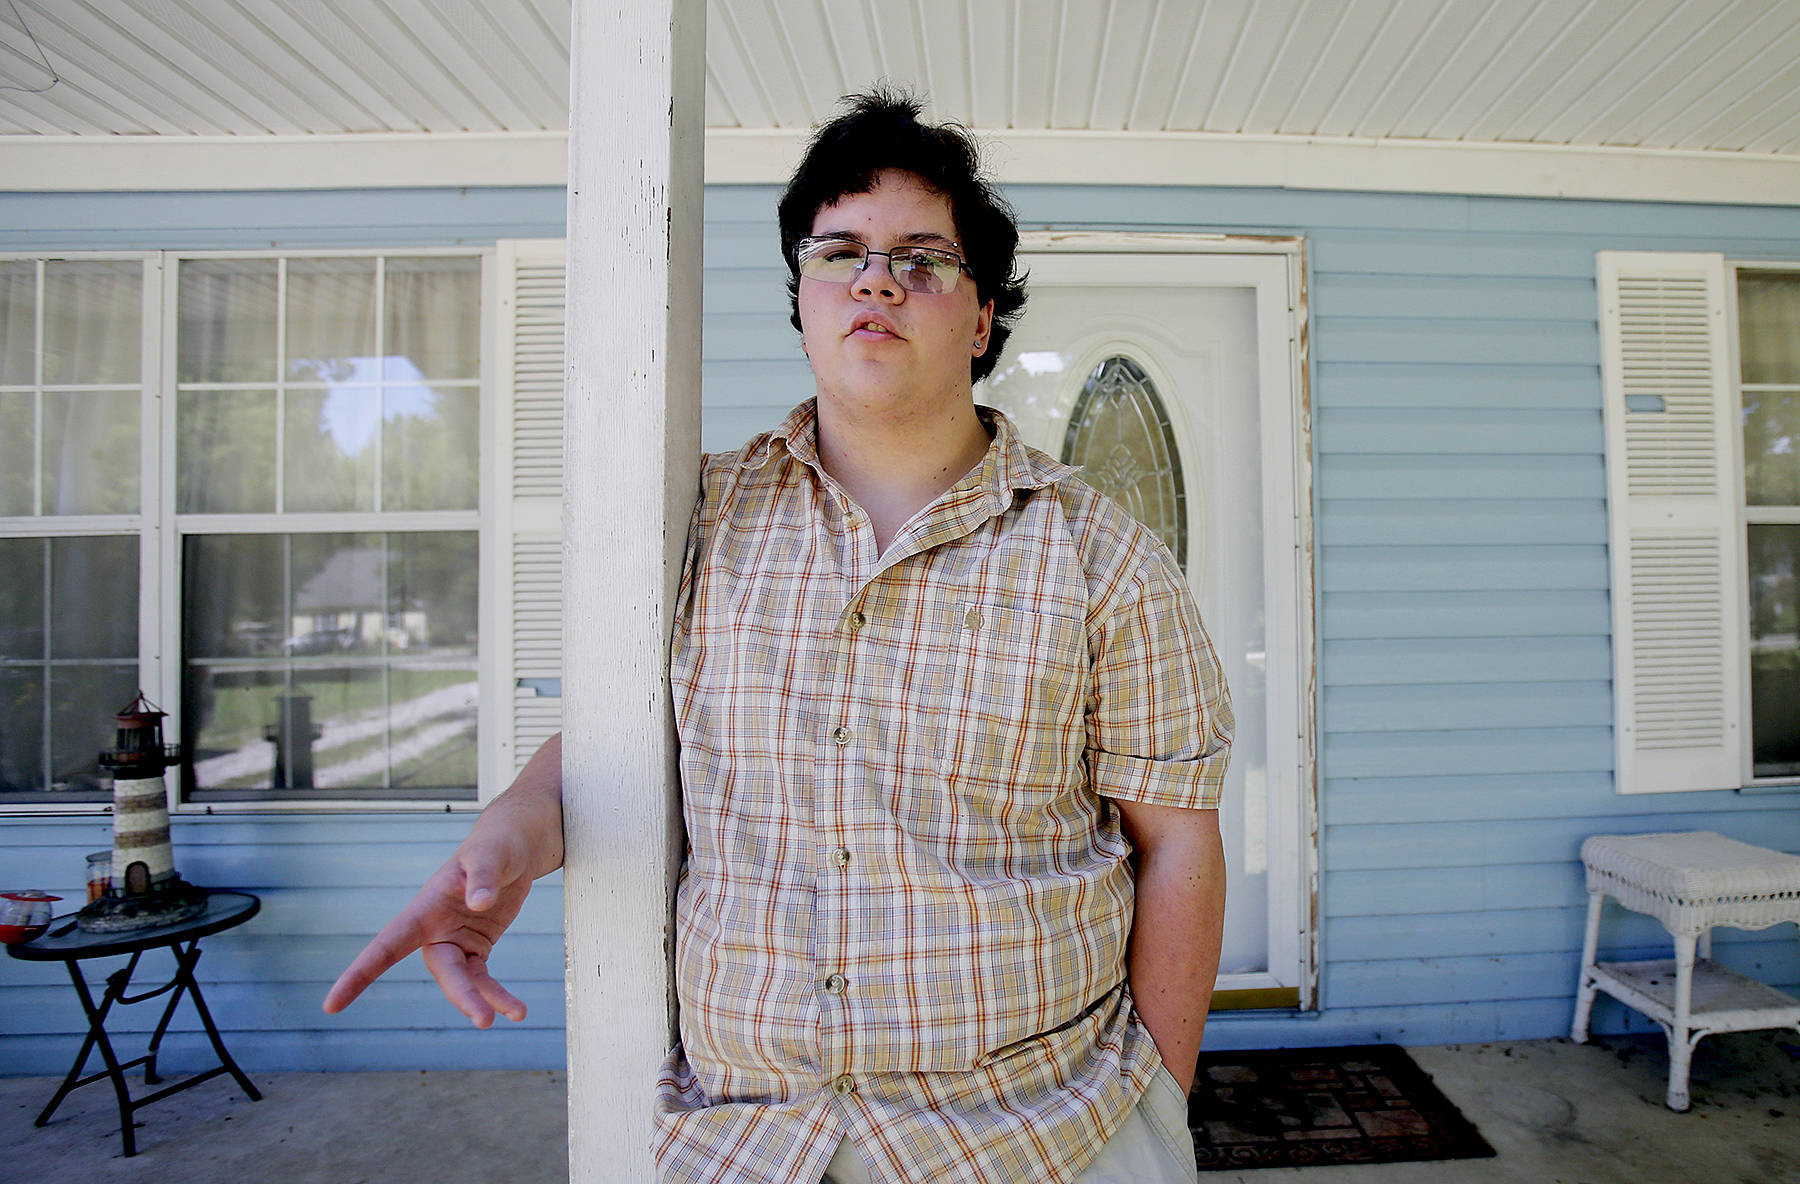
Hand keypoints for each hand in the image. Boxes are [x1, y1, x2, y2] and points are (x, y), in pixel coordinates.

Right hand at [323, 735, 563, 1026]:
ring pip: (463, 980)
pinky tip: (517, 1010)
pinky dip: (498, 994)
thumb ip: (482, 878)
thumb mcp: (490, 855)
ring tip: (516, 1013)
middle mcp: (435, 929)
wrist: (515, 845)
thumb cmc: (496, 845)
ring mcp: (457, 939)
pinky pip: (483, 978)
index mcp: (426, 907)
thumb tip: (479, 905)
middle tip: (483, 1019)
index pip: (386, 944)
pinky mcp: (477, 946)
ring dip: (484, 999)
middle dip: (460, 995)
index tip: (330, 1005)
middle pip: (441, 970)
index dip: (359, 974)